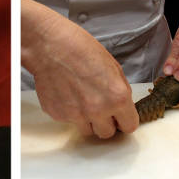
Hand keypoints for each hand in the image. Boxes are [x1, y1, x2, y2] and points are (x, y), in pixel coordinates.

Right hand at [22, 0, 139, 138]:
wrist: (48, 45)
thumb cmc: (79, 49)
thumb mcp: (113, 67)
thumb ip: (120, 91)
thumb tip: (121, 106)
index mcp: (117, 97)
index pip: (129, 126)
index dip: (124, 120)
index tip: (119, 117)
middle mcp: (98, 110)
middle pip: (107, 133)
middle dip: (105, 122)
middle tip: (98, 107)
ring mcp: (76, 114)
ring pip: (86, 130)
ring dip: (86, 119)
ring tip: (79, 99)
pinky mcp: (57, 114)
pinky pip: (67, 121)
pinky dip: (68, 111)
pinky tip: (65, 93)